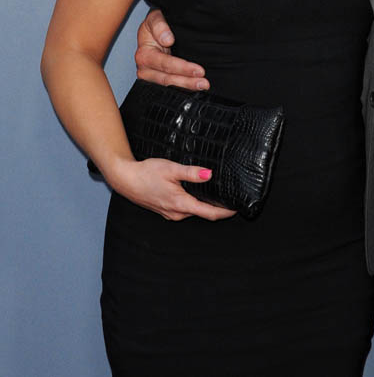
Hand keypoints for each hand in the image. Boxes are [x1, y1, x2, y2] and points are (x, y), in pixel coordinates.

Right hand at [108, 157, 235, 220]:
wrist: (126, 179)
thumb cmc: (147, 173)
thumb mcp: (171, 169)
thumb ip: (191, 173)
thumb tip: (209, 174)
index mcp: (181, 204)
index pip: (210, 213)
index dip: (226, 212)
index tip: (237, 208)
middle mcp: (177, 213)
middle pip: (204, 213)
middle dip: (219, 208)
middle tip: (232, 198)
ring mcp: (171, 213)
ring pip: (194, 212)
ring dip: (207, 206)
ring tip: (219, 195)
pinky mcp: (166, 210)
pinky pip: (186, 210)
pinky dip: (195, 204)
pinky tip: (198, 195)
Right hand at [135, 8, 208, 89]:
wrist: (153, 30)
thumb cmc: (154, 24)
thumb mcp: (155, 18)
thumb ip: (159, 25)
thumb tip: (167, 39)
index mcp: (144, 54)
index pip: (165, 64)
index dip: (183, 68)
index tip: (199, 70)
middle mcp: (145, 69)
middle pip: (168, 79)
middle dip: (187, 82)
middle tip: (204, 83)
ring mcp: (150, 77)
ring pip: (169, 86)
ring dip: (187, 87)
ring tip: (203, 85)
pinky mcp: (157, 80)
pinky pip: (170, 87)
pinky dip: (183, 88)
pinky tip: (194, 88)